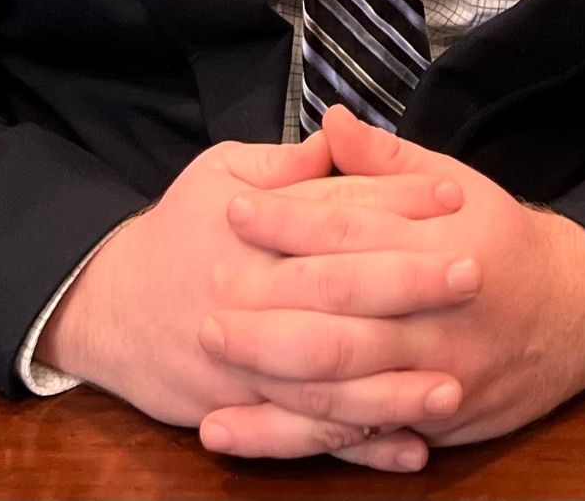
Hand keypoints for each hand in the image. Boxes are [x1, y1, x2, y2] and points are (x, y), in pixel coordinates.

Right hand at [40, 133, 473, 470]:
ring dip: (395, 386)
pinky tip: (409, 447)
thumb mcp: (219, 171)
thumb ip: (286, 164)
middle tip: (474, 273)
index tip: (454, 195)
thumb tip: (340, 137)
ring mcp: (249, 363)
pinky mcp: (246, 409)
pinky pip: (309, 434)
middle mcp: (254, 296)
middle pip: (341, 290)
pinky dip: (360, 445)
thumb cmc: (177, 230)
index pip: (339, 211)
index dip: (398, 201)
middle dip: (410, 283)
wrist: (110, 306)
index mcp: (254, 233)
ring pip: (330, 379)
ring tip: (456, 382)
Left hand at [202, 106, 584, 450]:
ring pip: (340, 389)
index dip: (288, 220)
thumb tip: (330, 121)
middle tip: (207, 302)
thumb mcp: (454, 183)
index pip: (348, 229)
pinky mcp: (429, 421)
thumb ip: (387, 161)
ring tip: (207, 372)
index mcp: (433, 242)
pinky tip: (238, 433)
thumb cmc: (501, 237)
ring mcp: (432, 375)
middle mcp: (432, 313)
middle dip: (266, 312)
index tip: (234, 210)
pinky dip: (292, 441)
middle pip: (337, 317)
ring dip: (268, 386)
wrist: (573, 311)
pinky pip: (352, 437)